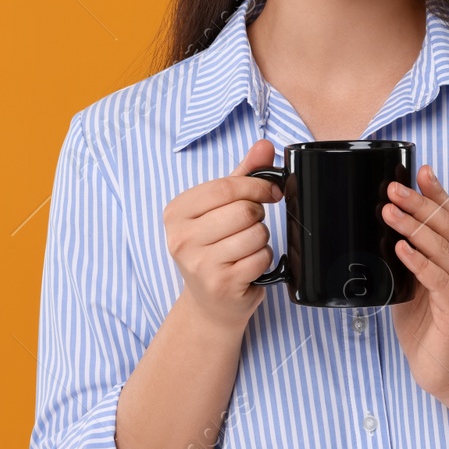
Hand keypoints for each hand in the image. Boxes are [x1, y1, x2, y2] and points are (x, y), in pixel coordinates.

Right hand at [161, 139, 283, 333]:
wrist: (210, 303)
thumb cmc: (216, 247)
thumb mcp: (222, 207)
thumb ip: (243, 174)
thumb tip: (265, 144)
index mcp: (176, 212)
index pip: (225, 186)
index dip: (256, 186)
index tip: (271, 191)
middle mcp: (181, 238)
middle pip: (243, 210)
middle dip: (258, 216)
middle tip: (249, 226)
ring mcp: (199, 264)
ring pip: (256, 233)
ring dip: (261, 239)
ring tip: (245, 248)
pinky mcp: (222, 284)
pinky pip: (261, 257)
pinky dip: (264, 259)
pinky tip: (248, 265)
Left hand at [384, 164, 448, 399]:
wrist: (444, 369)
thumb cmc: (425, 325)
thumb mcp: (409, 283)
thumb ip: (401, 258)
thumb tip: (375, 230)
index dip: (436, 192)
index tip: (420, 170)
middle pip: (445, 226)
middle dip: (419, 203)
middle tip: (393, 189)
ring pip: (442, 248)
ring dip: (414, 228)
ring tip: (390, 212)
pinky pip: (438, 280)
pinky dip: (419, 262)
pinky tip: (402, 250)